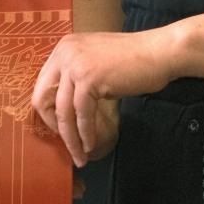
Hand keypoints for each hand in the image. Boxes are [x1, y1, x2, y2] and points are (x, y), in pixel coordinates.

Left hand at [30, 28, 172, 165]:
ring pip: (63, 111)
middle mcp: (64, 52)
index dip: (50, 112)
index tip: (62, 129)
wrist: (160, 52)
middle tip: (67, 144)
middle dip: (54, 126)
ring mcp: (75, 64)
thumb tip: (65, 110)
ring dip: (71, 138)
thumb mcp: (96, 62)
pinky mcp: (89, 79)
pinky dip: (86, 133)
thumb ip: (78, 77)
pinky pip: (82, 115)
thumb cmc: (134, 60)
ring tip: (80, 155)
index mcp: (64, 47)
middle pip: (43, 98)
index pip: (43, 85)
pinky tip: (90, 145)